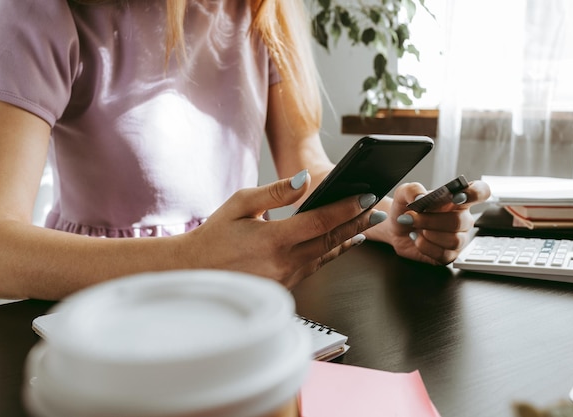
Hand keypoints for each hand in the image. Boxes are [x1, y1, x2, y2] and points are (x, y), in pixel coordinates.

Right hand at [181, 170, 386, 287]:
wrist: (195, 272)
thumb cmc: (215, 235)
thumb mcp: (240, 204)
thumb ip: (275, 192)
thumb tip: (305, 179)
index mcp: (272, 240)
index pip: (319, 222)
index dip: (347, 209)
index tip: (366, 197)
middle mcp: (283, 263)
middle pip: (331, 241)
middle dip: (358, 224)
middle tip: (377, 210)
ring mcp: (285, 279)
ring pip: (325, 256)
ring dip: (348, 239)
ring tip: (365, 225)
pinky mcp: (285, 287)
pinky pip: (313, 267)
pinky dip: (329, 253)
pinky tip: (341, 243)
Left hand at [380, 180, 490, 264]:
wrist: (394, 228)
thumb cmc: (405, 209)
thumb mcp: (404, 193)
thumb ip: (412, 190)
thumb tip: (421, 197)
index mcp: (458, 199)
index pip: (480, 192)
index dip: (475, 193)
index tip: (458, 196)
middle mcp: (462, 219)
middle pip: (460, 221)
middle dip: (432, 220)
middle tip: (412, 217)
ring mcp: (458, 238)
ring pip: (455, 240)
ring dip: (429, 234)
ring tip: (415, 229)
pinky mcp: (449, 255)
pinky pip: (444, 254)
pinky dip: (425, 246)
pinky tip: (417, 239)